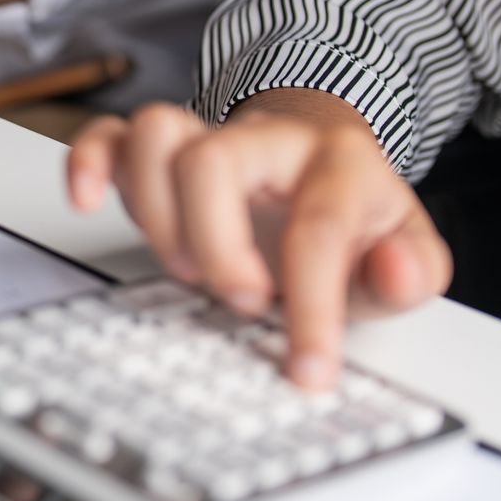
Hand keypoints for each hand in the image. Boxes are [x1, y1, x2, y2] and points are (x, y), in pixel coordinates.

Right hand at [64, 93, 450, 388]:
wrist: (320, 165)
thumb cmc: (352, 218)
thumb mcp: (404, 250)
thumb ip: (411, 271)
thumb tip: (393, 272)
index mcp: (337, 161)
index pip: (316, 225)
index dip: (311, 304)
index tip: (307, 368)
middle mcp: (265, 137)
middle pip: (213, 161)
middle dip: (216, 246)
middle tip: (240, 301)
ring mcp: (207, 135)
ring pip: (156, 133)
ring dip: (155, 212)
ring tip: (184, 267)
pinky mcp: (161, 149)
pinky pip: (108, 132)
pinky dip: (89, 163)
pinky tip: (88, 202)